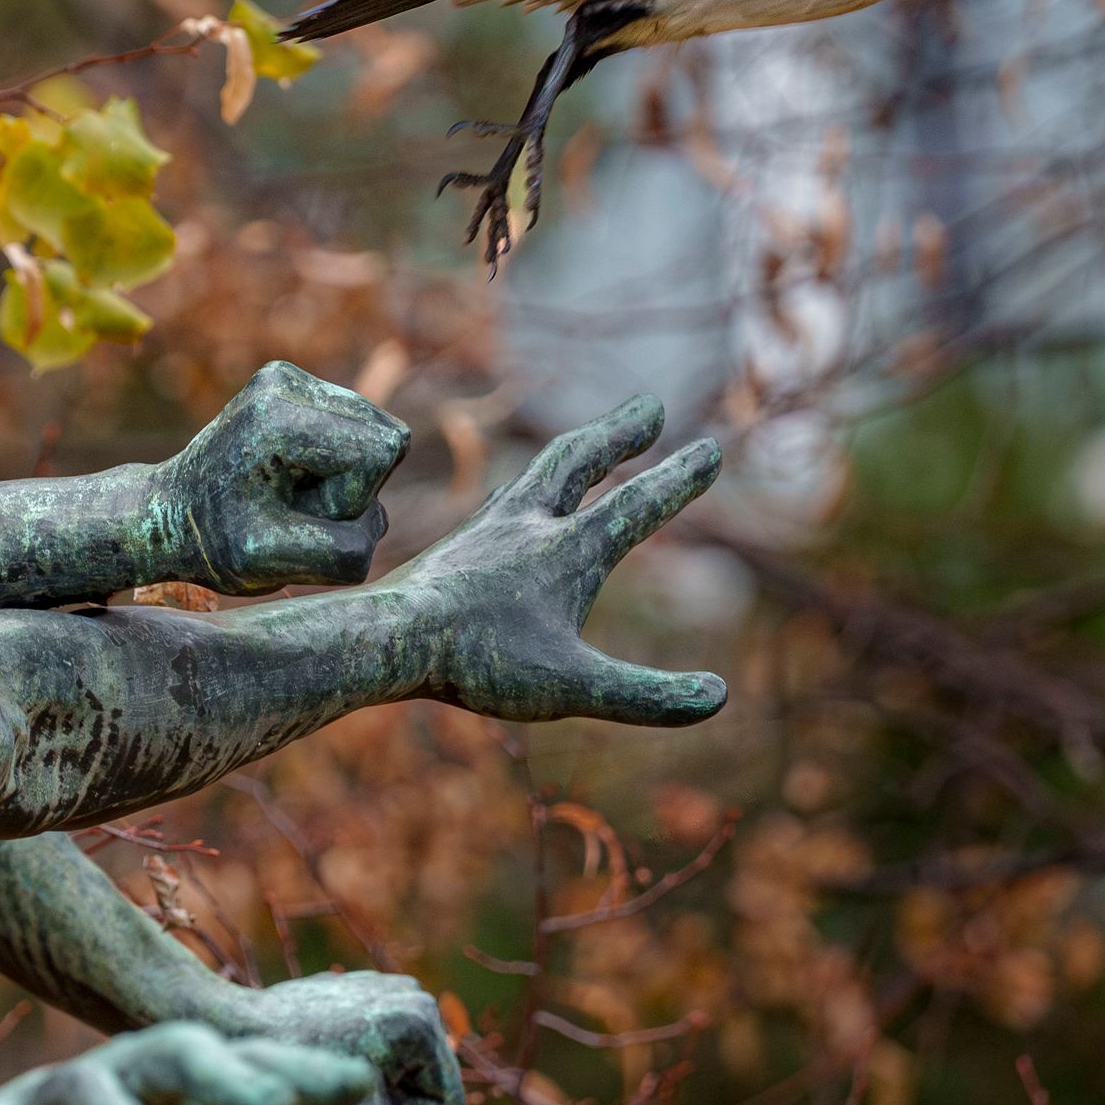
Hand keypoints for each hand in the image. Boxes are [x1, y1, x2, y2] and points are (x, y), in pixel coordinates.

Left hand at [150, 360, 409, 591]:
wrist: (167, 516)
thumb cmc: (212, 543)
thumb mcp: (268, 563)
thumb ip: (338, 553)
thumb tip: (376, 519)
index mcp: (278, 415)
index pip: (381, 450)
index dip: (351, 498)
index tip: (296, 514)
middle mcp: (284, 381)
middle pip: (388, 436)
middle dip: (352, 487)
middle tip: (292, 509)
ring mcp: (287, 378)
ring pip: (376, 435)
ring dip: (343, 480)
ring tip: (286, 496)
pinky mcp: (291, 387)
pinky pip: (356, 431)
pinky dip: (333, 466)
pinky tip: (286, 479)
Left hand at [197, 971, 461, 1104]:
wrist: (222, 1037)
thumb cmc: (287, 1090)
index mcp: (421, 1022)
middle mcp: (410, 994)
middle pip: (424, 1089)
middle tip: (329, 1099)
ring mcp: (381, 989)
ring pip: (397, 1076)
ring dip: (364, 1091)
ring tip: (318, 1079)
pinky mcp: (353, 993)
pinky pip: (372, 1054)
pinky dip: (347, 1066)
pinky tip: (312, 1059)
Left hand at [387, 399, 723, 725]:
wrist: (385, 638)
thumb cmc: (478, 662)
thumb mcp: (572, 687)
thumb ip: (646, 696)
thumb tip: (719, 697)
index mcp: (566, 550)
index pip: (635, 507)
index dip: (677, 480)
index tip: (711, 448)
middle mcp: (526, 524)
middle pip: (579, 462)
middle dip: (620, 433)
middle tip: (649, 406)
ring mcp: (485, 530)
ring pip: (536, 475)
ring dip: (573, 453)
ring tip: (589, 443)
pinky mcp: (452, 546)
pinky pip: (499, 502)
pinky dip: (525, 489)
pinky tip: (519, 503)